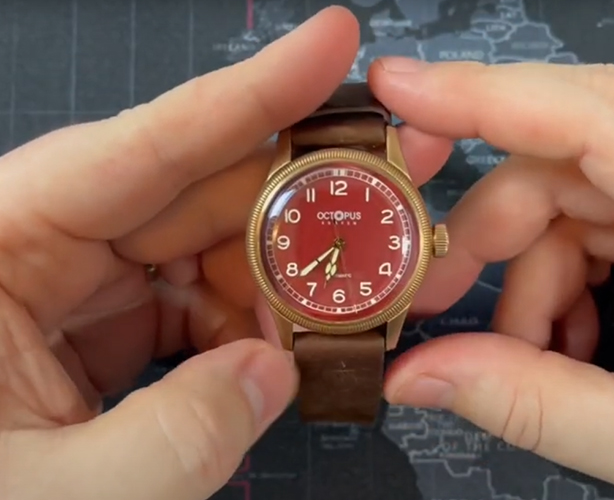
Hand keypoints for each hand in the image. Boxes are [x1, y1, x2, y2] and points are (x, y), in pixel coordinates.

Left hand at [0, 8, 452, 499]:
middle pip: (182, 196)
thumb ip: (183, 433)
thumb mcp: (68, 498)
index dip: (247, 95)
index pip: (133, 149)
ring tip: (350, 295)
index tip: (331, 45)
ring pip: (195, 256)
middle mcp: (24, 256)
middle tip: (382, 195)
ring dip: (278, 277)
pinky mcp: (86, 339)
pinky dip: (245, 328)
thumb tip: (274, 371)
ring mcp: (60, 298)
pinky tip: (290, 347)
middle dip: (292, 199)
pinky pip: (183, 310)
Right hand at [368, 58, 613, 498]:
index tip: (398, 87)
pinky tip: (580, 328)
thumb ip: (527, 403)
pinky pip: (609, 203)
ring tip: (540, 352)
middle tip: (438, 305)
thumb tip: (411, 375)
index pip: (600, 116)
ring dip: (535, 266)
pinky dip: (573, 264)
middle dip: (491, 233)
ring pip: (578, 183)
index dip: (484, 94)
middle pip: (567, 158)